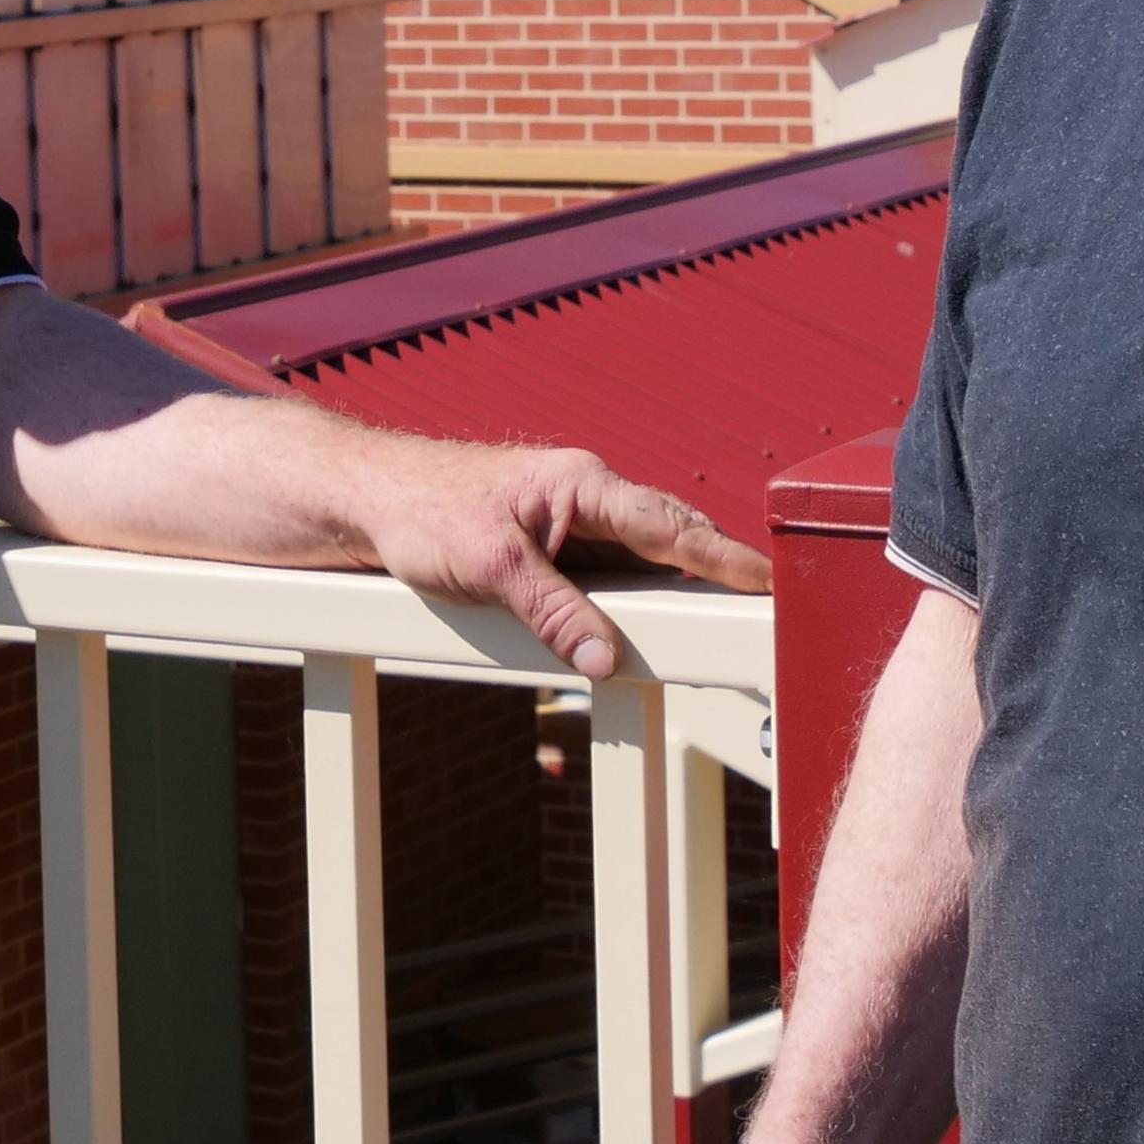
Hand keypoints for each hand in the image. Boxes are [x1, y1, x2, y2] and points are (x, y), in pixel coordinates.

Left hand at [360, 440, 768, 675]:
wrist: (369, 500)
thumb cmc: (423, 512)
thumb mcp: (490, 566)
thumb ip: (553, 612)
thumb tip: (607, 659)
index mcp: (581, 483)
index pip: (669, 525)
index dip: (724, 556)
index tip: (773, 579)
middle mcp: (587, 498)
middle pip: (671, 540)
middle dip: (721, 571)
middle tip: (774, 610)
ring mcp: (573, 525)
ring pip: (644, 562)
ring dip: (682, 589)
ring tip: (732, 625)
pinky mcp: (555, 551)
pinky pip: (612, 579)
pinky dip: (639, 602)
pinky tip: (656, 630)